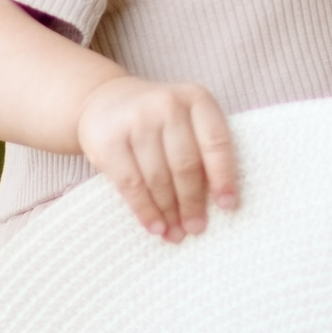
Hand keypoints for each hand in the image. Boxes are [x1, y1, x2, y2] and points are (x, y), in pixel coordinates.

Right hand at [77, 72, 239, 242]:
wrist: (103, 100)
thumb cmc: (156, 120)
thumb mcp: (185, 122)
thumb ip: (201, 151)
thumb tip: (213, 206)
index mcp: (196, 98)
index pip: (216, 142)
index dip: (223, 176)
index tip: (227, 206)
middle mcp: (167, 104)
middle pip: (186, 164)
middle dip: (193, 202)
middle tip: (196, 228)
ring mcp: (136, 120)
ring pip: (159, 178)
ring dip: (169, 211)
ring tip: (176, 234)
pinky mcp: (108, 140)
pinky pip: (131, 184)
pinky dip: (145, 209)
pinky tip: (154, 226)